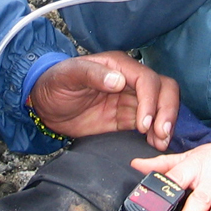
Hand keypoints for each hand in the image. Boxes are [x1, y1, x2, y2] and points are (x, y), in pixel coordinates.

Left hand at [29, 51, 178, 149]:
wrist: (43, 104)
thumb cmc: (54, 82)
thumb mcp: (69, 75)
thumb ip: (92, 75)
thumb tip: (119, 81)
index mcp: (118, 65)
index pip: (147, 79)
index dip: (150, 100)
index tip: (144, 123)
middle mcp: (129, 80)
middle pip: (163, 89)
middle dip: (167, 110)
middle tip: (161, 134)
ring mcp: (129, 99)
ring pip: (160, 107)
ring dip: (165, 124)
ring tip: (160, 142)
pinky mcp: (125, 118)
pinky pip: (149, 124)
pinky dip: (156, 133)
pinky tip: (155, 145)